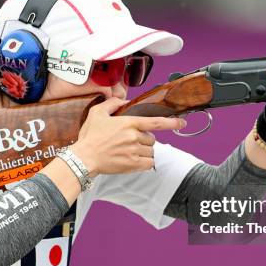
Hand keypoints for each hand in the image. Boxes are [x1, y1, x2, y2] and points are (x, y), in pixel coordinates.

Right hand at [71, 97, 185, 175]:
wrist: (83, 158)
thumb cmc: (90, 136)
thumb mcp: (97, 113)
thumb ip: (112, 103)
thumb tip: (124, 100)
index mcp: (129, 123)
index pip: (156, 122)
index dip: (172, 122)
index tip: (182, 123)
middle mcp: (134, 136)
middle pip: (152, 139)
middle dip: (145, 140)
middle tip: (130, 142)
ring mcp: (134, 151)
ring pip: (151, 151)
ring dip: (144, 151)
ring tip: (130, 151)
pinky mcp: (133, 164)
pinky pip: (149, 163)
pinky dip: (145, 162)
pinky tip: (135, 160)